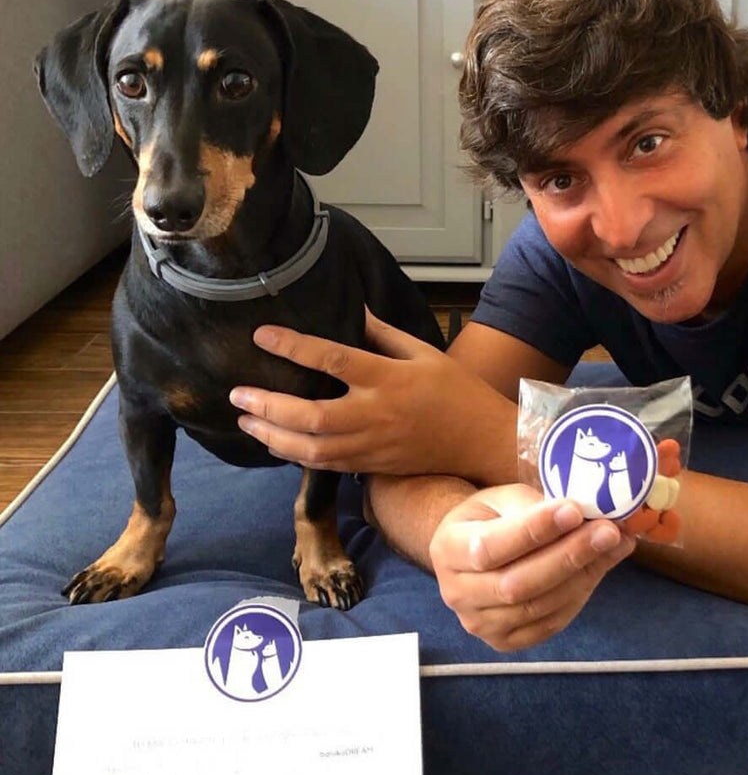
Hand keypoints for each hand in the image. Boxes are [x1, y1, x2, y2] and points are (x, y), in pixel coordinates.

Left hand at [229, 311, 512, 476]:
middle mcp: (376, 414)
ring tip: (247, 420)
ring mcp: (373, 445)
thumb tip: (353, 308)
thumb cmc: (456, 390)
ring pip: (312, 449)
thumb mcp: (424, 351)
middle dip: (269, 406)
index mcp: (388, 378)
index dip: (294, 346)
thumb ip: (384, 333)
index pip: (332, 359)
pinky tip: (276, 442)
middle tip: (238, 393)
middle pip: (311, 416)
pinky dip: (296, 455)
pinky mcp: (373, 465)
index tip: (262, 335)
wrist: (482, 440)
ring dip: (273, 436)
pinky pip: (327, 464)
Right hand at [430, 484, 636, 651]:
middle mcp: (456, 593)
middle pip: (517, 585)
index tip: (573, 511)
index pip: (490, 546)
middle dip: (569, 556)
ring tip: (616, 544)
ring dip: (584, 575)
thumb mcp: (501, 498)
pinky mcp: (504, 641)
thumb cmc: (489, 517)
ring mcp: (479, 624)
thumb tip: (583, 514)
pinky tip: (601, 567)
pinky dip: (581, 595)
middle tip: (608, 531)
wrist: (471, 551)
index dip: (534, 531)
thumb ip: (533, 506)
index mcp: (447, 549)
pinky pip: (550, 624)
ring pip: (538, 607)